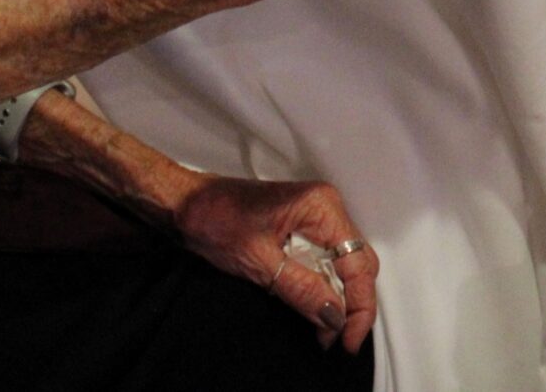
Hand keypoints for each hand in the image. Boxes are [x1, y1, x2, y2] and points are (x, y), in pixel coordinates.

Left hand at [175, 175, 380, 352]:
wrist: (186, 204)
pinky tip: (314, 309)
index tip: (348, 339)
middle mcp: (325, 208)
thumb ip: (301, 288)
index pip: (358, 262)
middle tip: (337, 340)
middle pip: (357, 263)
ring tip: (323, 332)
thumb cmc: (213, 218)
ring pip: (343, 265)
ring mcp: (315, 218)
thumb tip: (334, 316)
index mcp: (320, 207)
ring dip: (337, 299)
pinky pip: (325, 262)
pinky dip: (322, 288)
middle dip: (352, 305)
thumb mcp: (258, 261)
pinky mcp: (303, 229)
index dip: (360, 305)